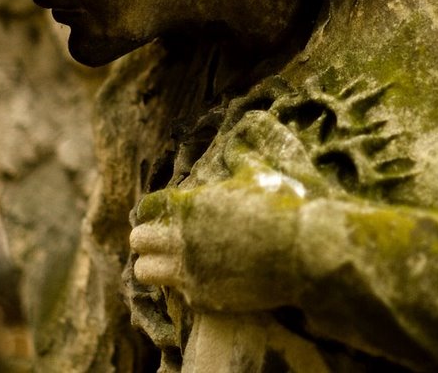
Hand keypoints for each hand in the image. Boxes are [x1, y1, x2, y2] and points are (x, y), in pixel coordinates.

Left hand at [130, 170, 307, 312]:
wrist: (299, 253)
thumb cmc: (280, 209)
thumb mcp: (258, 176)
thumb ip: (240, 160)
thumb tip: (241, 140)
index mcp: (189, 205)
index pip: (149, 206)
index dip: (155, 209)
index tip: (164, 213)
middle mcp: (180, 238)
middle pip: (138, 239)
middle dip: (148, 237)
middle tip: (164, 238)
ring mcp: (188, 270)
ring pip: (144, 270)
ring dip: (155, 265)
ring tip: (171, 263)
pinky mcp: (200, 297)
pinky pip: (176, 293)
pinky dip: (185, 287)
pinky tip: (202, 280)